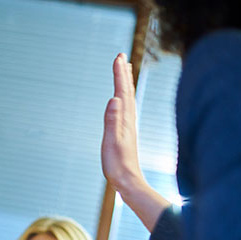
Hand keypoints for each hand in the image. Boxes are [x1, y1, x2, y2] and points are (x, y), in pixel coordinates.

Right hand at [102, 53, 168, 231]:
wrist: (128, 182)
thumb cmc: (118, 164)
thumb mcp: (112, 142)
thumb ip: (113, 121)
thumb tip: (114, 99)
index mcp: (124, 119)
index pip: (122, 91)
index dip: (119, 74)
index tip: (118, 56)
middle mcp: (128, 119)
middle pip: (126, 91)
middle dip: (123, 73)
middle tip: (121, 56)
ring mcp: (128, 125)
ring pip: (127, 98)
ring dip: (125, 83)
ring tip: (124, 71)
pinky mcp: (126, 132)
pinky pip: (125, 108)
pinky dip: (124, 98)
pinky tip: (122, 100)